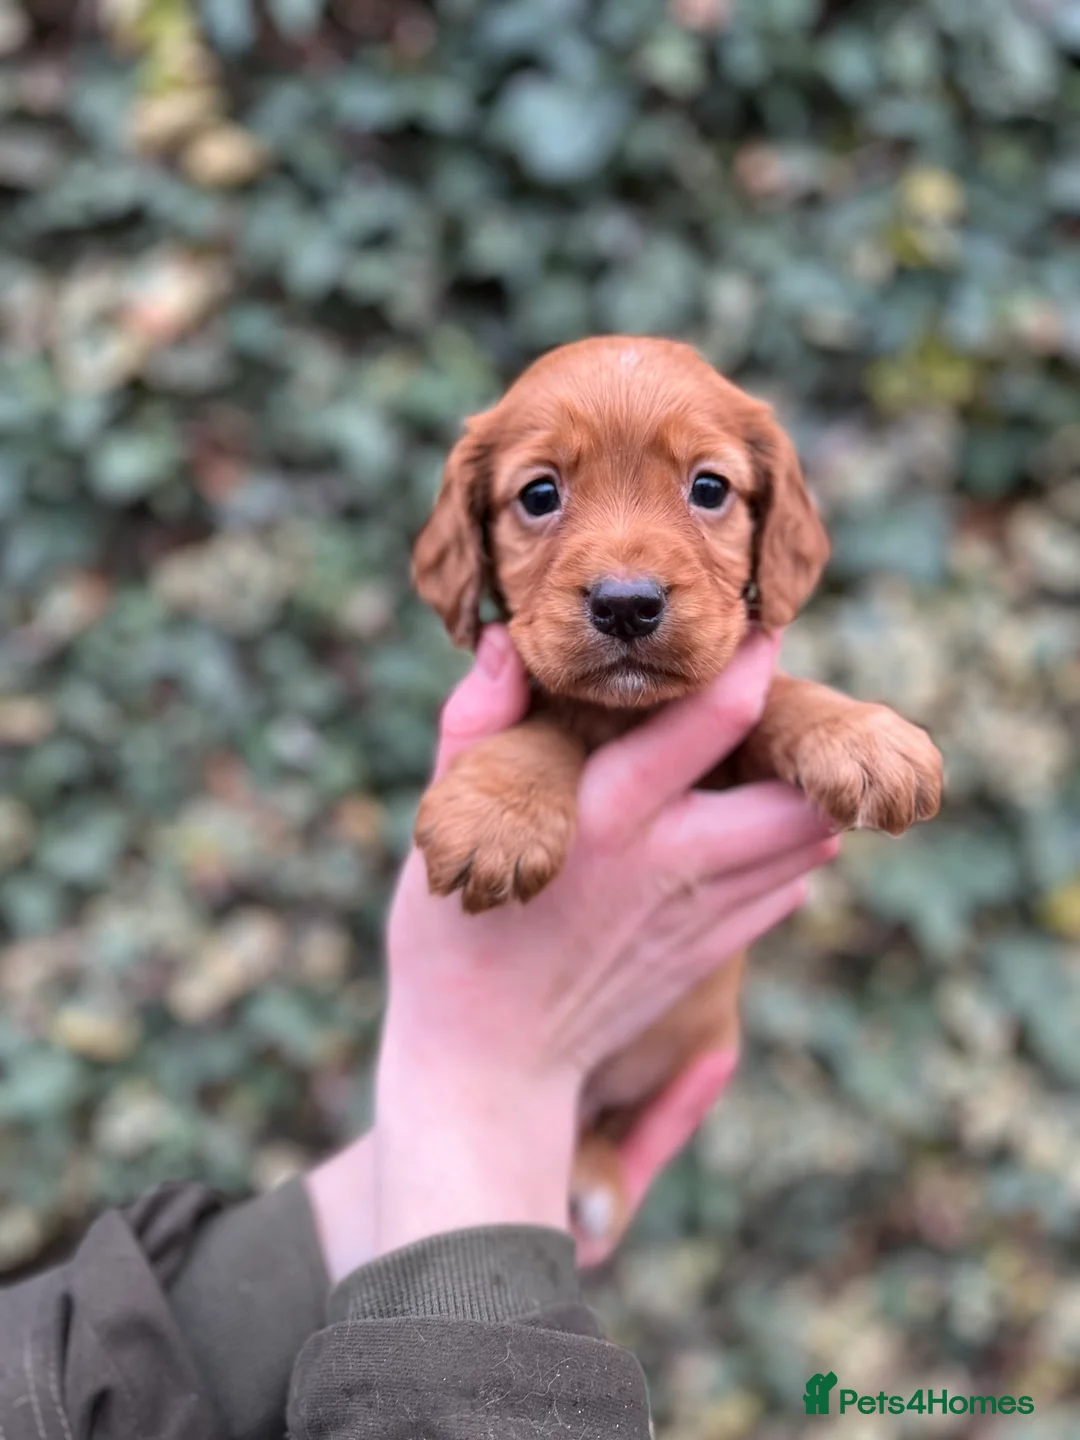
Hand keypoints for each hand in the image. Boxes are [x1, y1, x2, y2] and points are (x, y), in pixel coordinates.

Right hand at [374, 625, 837, 1256]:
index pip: (706, 726)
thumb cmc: (452, 941)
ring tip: (773, 758)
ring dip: (802, 797)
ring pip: (803, 845)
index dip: (747, 668)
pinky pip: (784, 891)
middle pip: (793, 796)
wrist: (488, 1068)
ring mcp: (701, 919)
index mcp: (606, 819)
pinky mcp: (711, 956)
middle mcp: (671, 865)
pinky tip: (753, 829)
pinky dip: (787, 853)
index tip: (764, 629)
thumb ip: (475, 727)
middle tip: (785, 704)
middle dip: (805, 745)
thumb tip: (502, 643)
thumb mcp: (446, 827)